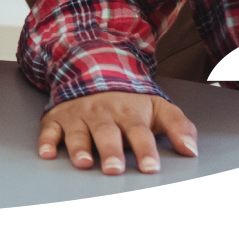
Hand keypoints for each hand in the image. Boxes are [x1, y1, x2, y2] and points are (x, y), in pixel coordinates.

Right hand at [38, 91, 199, 175]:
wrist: (94, 68)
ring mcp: (78, 115)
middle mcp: (103, 114)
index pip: (139, 132)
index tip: (150, 168)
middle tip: (114, 170)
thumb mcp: (157, 107)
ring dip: (79, 147)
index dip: (145, 150)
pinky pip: (49, 129)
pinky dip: (46, 140)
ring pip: (78, 132)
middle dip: (111, 151)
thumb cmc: (129, 100)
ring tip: (84, 163)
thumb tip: (191, 150)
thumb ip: (178, 126)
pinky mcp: (57, 118)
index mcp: (129, 113)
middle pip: (107, 133)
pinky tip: (47, 153)